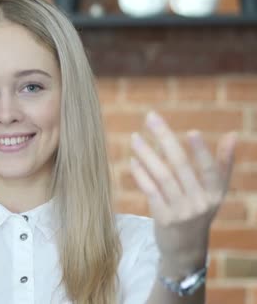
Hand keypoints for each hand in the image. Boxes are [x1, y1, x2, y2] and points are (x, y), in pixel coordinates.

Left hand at [129, 111, 236, 275]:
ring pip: (162, 177)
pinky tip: (133, 160)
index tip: (192, 131)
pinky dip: (141, 174)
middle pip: (180, 166)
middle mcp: (200, 203)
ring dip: (147, 154)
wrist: (184, 248)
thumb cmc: (199, 211)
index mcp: (215, 193)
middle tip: (150, 117)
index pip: (210, 169)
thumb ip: (223, 163)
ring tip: (135, 137)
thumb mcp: (215, 192)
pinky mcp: (163, 219)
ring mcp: (181, 212)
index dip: (202, 152)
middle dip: (165, 138)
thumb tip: (232, 135)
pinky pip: (150, 191)